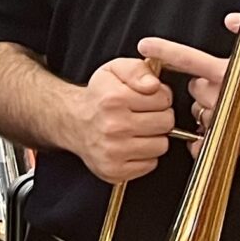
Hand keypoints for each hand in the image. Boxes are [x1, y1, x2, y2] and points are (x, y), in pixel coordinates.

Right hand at [68, 55, 174, 182]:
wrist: (73, 122)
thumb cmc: (99, 96)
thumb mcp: (115, 70)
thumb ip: (138, 70)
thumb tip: (153, 85)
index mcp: (114, 99)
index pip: (164, 99)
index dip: (160, 97)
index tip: (148, 99)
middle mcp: (113, 127)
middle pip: (166, 124)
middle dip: (160, 117)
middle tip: (144, 115)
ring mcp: (113, 152)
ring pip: (161, 146)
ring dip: (154, 138)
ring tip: (138, 130)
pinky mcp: (114, 170)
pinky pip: (150, 164)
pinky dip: (145, 156)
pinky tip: (132, 145)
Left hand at [140, 13, 239, 156]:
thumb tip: (230, 19)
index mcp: (229, 72)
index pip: (188, 60)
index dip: (164, 51)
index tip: (145, 46)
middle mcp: (224, 98)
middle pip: (193, 91)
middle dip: (204, 87)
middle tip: (225, 85)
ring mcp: (227, 121)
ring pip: (199, 115)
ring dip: (208, 111)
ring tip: (231, 105)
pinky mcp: (232, 142)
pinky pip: (204, 143)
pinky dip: (206, 139)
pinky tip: (219, 129)